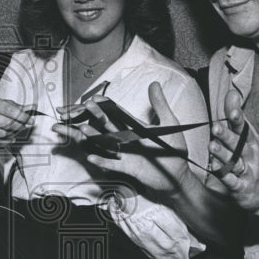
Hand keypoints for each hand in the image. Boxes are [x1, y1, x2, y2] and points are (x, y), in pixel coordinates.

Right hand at [0, 95, 33, 153]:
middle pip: (6, 123)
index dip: (22, 116)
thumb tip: (33, 106)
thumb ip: (17, 107)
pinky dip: (6, 142)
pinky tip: (9, 138)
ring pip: (3, 134)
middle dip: (18, 126)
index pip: (9, 109)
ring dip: (12, 134)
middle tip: (23, 127)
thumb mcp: (2, 105)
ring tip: (14, 132)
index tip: (31, 121)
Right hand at [56, 82, 192, 195]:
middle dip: (93, 116)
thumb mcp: (170, 124)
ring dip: (93, 136)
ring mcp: (125, 153)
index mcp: (134, 127)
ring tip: (82, 129)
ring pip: (105, 143)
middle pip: (106, 125)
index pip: (115, 112)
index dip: (103, 105)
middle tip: (80, 108)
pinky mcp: (128, 168)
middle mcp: (126, 138)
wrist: (178, 175)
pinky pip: (112, 164)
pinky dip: (101, 161)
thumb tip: (155, 83)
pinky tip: (90, 157)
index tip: (92, 98)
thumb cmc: (174, 150)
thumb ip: (160, 104)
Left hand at [208, 89, 258, 211]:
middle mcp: (250, 155)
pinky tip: (214, 169)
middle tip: (216, 127)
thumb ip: (235, 118)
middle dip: (227, 136)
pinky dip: (224, 176)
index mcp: (249, 142)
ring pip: (235, 162)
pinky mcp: (241, 188)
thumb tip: (231, 93)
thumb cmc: (252, 161)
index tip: (232, 110)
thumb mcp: (246, 138)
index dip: (238, 120)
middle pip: (238, 144)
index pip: (243, 128)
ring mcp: (247, 172)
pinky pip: (232, 181)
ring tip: (211, 146)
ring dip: (223, 154)